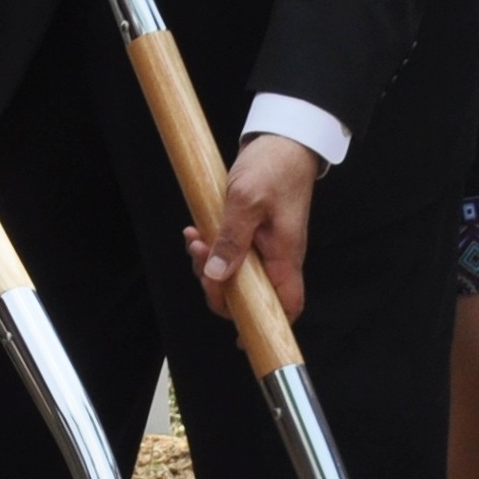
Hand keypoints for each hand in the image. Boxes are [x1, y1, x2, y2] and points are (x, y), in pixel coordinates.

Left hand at [183, 134, 316, 322]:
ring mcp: (264, 245)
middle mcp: (277, 257)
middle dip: (217, 285)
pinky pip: (228, 250)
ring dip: (208, 262)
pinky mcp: (252, 231)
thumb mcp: (246, 201)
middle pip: (249, 293)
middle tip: (198, 257)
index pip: (284, 306)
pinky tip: (195, 231)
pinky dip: (209, 246)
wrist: (281, 140)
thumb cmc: (273, 168)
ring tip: (193, 238)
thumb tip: (218, 276)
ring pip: (234, 271)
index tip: (240, 337)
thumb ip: (232, 239)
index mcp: (285, 257)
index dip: (264, 325)